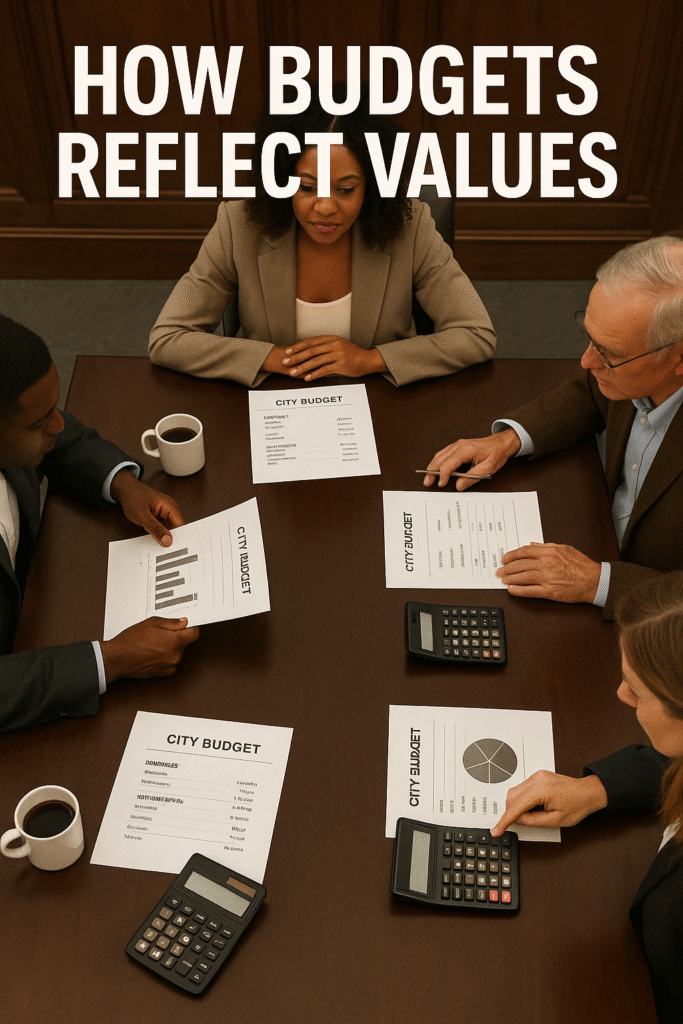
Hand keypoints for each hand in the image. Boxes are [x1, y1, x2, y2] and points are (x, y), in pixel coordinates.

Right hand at [101, 616, 199, 683]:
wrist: (117, 659)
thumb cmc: (131, 641)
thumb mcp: (152, 623)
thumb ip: (171, 623)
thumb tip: (184, 622)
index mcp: (175, 642)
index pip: (194, 634)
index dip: (191, 627)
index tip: (187, 624)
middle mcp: (176, 656)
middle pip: (185, 642)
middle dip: (177, 636)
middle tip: (162, 632)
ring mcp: (171, 666)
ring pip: (178, 652)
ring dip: (171, 646)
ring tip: (154, 642)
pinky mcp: (165, 673)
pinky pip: (171, 661)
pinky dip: (166, 656)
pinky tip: (153, 651)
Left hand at [110, 470, 183, 546]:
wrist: (125, 490)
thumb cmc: (133, 497)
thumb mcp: (142, 515)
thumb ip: (155, 529)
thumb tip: (167, 540)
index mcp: (171, 506)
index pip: (181, 525)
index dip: (179, 537)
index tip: (174, 548)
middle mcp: (171, 510)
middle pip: (177, 529)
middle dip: (171, 539)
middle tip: (164, 548)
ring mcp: (165, 514)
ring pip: (170, 530)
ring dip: (164, 537)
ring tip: (157, 540)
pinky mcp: (160, 518)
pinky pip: (163, 529)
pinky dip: (159, 534)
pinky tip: (154, 537)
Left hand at [265, 336, 386, 380]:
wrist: (368, 360)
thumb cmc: (352, 355)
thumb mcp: (338, 346)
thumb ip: (325, 348)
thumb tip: (310, 352)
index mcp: (331, 338)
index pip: (310, 341)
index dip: (297, 347)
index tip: (287, 352)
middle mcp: (334, 345)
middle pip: (311, 351)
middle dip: (296, 357)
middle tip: (285, 362)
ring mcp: (338, 354)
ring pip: (316, 361)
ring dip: (302, 367)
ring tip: (293, 372)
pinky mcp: (342, 365)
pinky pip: (325, 370)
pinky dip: (314, 374)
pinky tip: (307, 378)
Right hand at [422, 429, 520, 489]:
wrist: (501, 443)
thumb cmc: (496, 454)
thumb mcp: (488, 469)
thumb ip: (472, 478)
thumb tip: (459, 485)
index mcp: (466, 450)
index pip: (448, 464)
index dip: (443, 475)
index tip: (441, 484)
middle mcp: (459, 445)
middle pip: (439, 459)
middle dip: (431, 472)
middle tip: (427, 483)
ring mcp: (456, 445)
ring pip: (439, 456)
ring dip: (432, 467)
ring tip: (428, 478)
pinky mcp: (457, 447)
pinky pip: (443, 454)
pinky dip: (437, 462)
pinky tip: (436, 469)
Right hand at [491, 770, 607, 834]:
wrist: (588, 792)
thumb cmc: (577, 806)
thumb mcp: (555, 821)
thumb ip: (532, 821)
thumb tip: (517, 819)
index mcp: (541, 789)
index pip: (515, 807)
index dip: (504, 820)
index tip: (496, 830)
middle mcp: (537, 779)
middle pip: (511, 796)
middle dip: (511, 812)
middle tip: (522, 823)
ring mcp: (536, 775)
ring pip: (514, 791)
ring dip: (517, 805)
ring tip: (534, 813)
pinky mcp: (537, 776)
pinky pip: (522, 788)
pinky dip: (522, 799)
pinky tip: (534, 806)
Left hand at [497, 541, 601, 603]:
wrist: (594, 581)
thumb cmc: (581, 565)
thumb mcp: (565, 548)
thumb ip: (546, 546)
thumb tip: (532, 545)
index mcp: (549, 552)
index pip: (524, 552)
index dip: (512, 555)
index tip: (505, 558)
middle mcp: (546, 564)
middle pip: (520, 565)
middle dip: (507, 568)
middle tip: (500, 570)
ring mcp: (547, 579)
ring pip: (522, 578)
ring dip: (510, 579)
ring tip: (503, 579)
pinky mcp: (550, 592)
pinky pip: (530, 591)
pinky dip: (519, 591)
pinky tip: (512, 590)